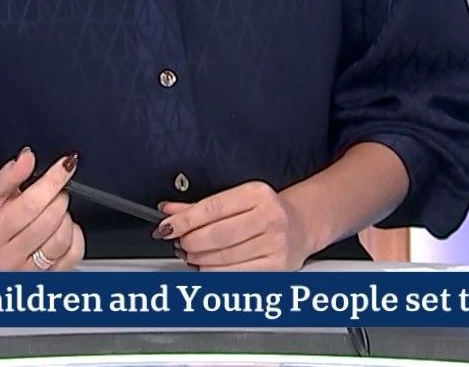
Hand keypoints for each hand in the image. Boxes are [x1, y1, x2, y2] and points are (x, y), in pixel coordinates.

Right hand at [0, 149, 85, 270]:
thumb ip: (10, 174)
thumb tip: (27, 157)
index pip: (30, 204)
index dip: (52, 181)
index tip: (65, 165)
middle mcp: (8, 257)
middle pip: (49, 220)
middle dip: (58, 198)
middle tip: (54, 192)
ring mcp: (29, 271)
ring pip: (62, 237)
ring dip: (65, 217)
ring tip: (55, 211)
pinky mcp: (50, 278)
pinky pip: (75, 253)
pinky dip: (75, 235)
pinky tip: (63, 229)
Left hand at [155, 181, 313, 270]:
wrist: (301, 225)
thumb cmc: (266, 211)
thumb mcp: (237, 199)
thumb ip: (200, 206)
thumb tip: (168, 210)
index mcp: (257, 194)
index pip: (211, 208)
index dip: (183, 220)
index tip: (166, 227)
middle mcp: (270, 217)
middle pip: (215, 236)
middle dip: (189, 242)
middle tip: (180, 242)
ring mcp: (275, 243)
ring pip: (222, 258)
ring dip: (198, 259)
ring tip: (192, 254)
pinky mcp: (277, 267)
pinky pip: (234, 275)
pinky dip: (214, 273)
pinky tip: (207, 266)